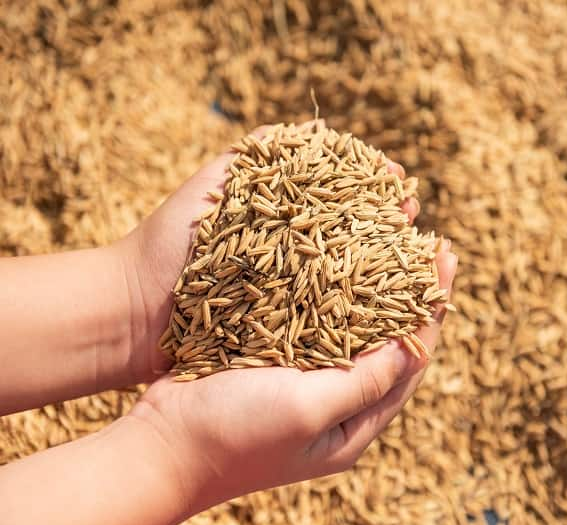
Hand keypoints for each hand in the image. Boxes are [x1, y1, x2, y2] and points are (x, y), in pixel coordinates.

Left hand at [116, 121, 420, 382]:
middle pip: (351, 234)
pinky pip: (328, 319)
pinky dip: (358, 311)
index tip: (397, 181)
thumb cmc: (170, 244)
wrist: (133, 311)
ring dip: (381, 266)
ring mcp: (289, 293)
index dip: (371, 188)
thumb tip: (319, 131)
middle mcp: (290, 254)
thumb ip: (257, 155)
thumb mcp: (214, 185)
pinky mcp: (283, 331)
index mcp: (280, 218)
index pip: (338, 197)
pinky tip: (386, 304)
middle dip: (385, 223)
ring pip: (346, 277)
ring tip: (413, 256)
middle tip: (414, 217)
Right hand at [129, 240, 455, 518]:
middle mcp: (337, 404)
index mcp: (354, 425)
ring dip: (375, 288)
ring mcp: (306, 382)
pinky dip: (332, 292)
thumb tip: (414, 348)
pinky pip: (316, 323)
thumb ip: (364, 383)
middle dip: (411, 296)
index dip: (431, 312)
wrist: (160, 444)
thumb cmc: (234, 435)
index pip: (411, 362)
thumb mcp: (308, 411)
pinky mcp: (276, 362)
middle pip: (389, 342)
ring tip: (391, 244)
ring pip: (355, 328)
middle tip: (429, 247)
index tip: (444, 262)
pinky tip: (337, 260)